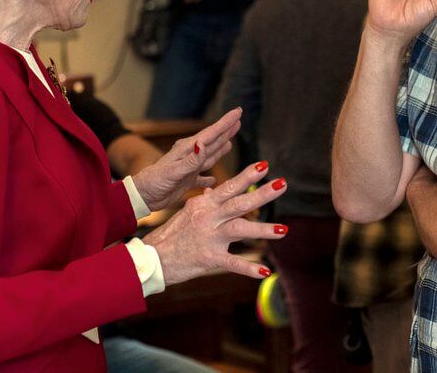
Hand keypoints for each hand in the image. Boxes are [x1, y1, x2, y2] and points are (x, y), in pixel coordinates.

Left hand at [132, 108, 241, 210]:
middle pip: (213, 141)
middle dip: (226, 131)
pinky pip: (201, 178)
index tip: (238, 111)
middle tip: (238, 119)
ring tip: (230, 141)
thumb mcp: (172, 171)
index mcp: (187, 150)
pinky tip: (214, 180)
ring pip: (209, 156)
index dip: (225, 123)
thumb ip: (190, 160)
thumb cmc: (154, 182)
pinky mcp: (186, 182)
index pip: (211, 134)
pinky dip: (208, 179)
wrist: (141, 197)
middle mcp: (190, 156)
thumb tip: (203, 144)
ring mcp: (188, 169)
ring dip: (220, 149)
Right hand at [143, 161, 287, 284]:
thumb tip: (214, 187)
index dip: (247, 176)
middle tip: (283, 183)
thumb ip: (204, 199)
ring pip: (240, 229)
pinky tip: (266, 271)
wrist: (152, 257)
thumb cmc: (171, 235)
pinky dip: (250, 268)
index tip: (265, 165)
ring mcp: (209, 237)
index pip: (229, 186)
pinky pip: (233, 263)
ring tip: (284, 229)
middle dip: (262, 193)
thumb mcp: (186, 212)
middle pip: (239, 202)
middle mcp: (208, 216)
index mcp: (203, 204)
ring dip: (263, 229)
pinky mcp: (208, 258)